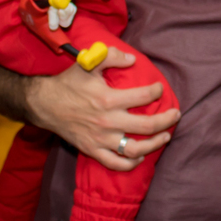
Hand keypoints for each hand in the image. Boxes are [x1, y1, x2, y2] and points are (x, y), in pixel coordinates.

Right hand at [28, 47, 178, 171]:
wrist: (44, 104)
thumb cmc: (69, 83)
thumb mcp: (89, 63)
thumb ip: (112, 56)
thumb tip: (133, 60)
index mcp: (108, 99)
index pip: (143, 96)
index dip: (156, 91)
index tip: (160, 89)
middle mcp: (107, 121)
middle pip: (146, 126)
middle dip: (166, 120)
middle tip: (176, 115)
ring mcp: (100, 139)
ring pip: (134, 149)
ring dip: (154, 144)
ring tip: (166, 136)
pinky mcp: (92, 150)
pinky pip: (115, 163)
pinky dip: (130, 164)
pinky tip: (141, 157)